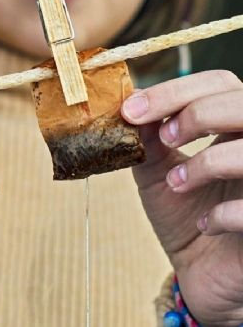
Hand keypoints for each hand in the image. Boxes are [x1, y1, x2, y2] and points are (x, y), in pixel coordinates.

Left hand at [122, 70, 242, 325]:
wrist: (203, 273)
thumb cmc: (185, 216)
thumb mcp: (157, 173)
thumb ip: (146, 140)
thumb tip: (127, 106)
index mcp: (234, 126)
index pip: (218, 84)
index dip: (175, 90)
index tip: (130, 111)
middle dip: (198, 113)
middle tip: (163, 138)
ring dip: (210, 162)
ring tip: (177, 184)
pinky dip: (225, 214)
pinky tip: (204, 224)